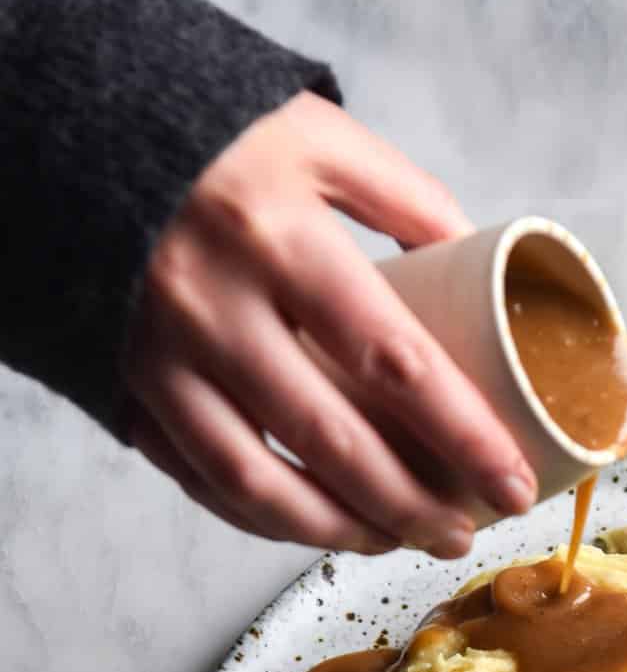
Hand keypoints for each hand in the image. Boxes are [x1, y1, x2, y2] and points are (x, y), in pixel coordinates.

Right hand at [123, 91, 535, 556]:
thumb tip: (478, 266)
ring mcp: (164, 361)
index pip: (394, 364)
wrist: (69, 130)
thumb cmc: (208, 132)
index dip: (463, 436)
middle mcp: (216, 311)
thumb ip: (405, 198)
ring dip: (339, 531)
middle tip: (462, 533)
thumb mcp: (316, 134)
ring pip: (260, 485)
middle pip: (334, 444)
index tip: (513, 484)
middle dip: (410, 508)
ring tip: (396, 541)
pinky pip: (202, 481)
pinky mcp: (129, 390)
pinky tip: (316, 527)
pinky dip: (264, 519)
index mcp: (278, 239)